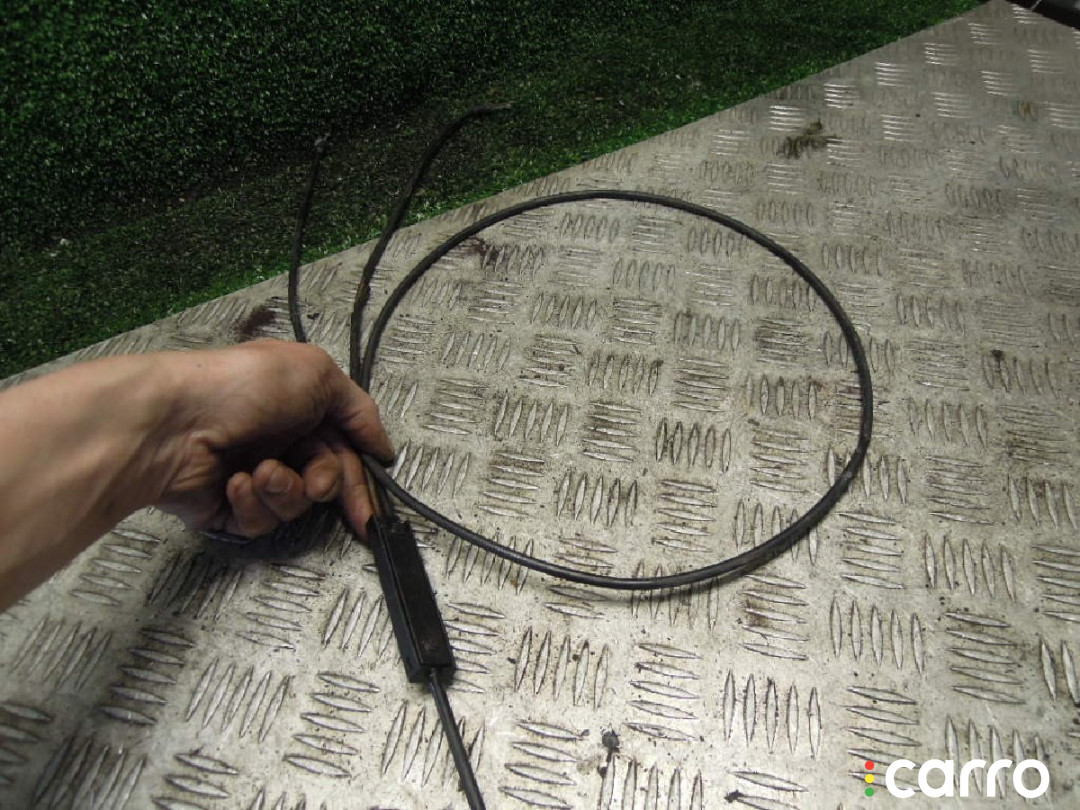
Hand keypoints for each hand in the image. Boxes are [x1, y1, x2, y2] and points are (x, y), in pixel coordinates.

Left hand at [153, 340, 393, 536]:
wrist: (176, 421)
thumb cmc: (245, 386)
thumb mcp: (317, 373)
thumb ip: (359, 409)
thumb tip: (382, 446)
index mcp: (301, 408)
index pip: (344, 449)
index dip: (361, 477)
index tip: (372, 507)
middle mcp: (280, 441)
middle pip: (326, 481)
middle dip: (327, 486)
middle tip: (318, 486)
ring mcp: (254, 476)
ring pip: (295, 504)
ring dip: (285, 489)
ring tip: (261, 471)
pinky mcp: (228, 508)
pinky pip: (260, 520)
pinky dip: (253, 501)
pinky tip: (235, 481)